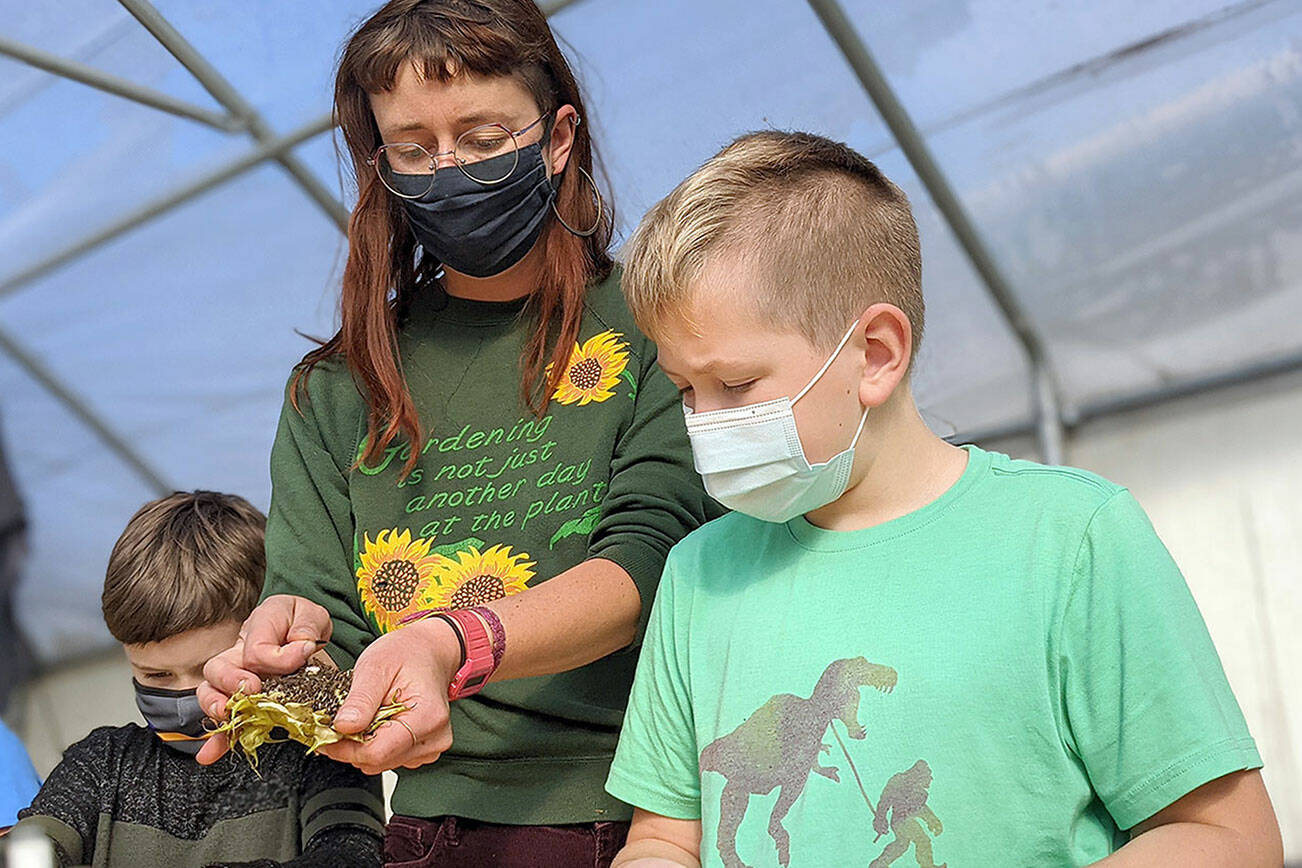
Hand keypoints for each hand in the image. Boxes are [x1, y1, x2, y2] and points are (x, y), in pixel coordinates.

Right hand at [195, 594, 332, 764]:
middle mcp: (239, 655)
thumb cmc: (304, 624)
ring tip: (227, 715)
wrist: (305, 635)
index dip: (278, 657)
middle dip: (230, 682)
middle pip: (218, 669)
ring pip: (212, 694)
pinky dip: (217, 740)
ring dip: (217, 707)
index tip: (303, 654)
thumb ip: (307, 627)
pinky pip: (225, 722)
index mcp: (257, 629)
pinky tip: (210, 754)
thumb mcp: (311, 616)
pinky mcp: (245, 703)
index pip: (256, 648)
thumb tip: (301, 647)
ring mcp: (236, 679)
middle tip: (251, 690)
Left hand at [318, 617, 462, 775]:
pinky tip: (378, 722)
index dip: (345, 748)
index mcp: (427, 716)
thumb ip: (360, 700)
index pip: (377, 752)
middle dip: (352, 745)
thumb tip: (343, 727)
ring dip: (364, 745)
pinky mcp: (425, 749)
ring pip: (382, 762)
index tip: (326, 734)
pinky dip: (376, 744)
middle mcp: (435, 736)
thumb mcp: (375, 667)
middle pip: (378, 761)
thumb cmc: (407, 653)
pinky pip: (391, 758)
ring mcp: (432, 745)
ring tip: (364, 715)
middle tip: (341, 719)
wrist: (428, 651)